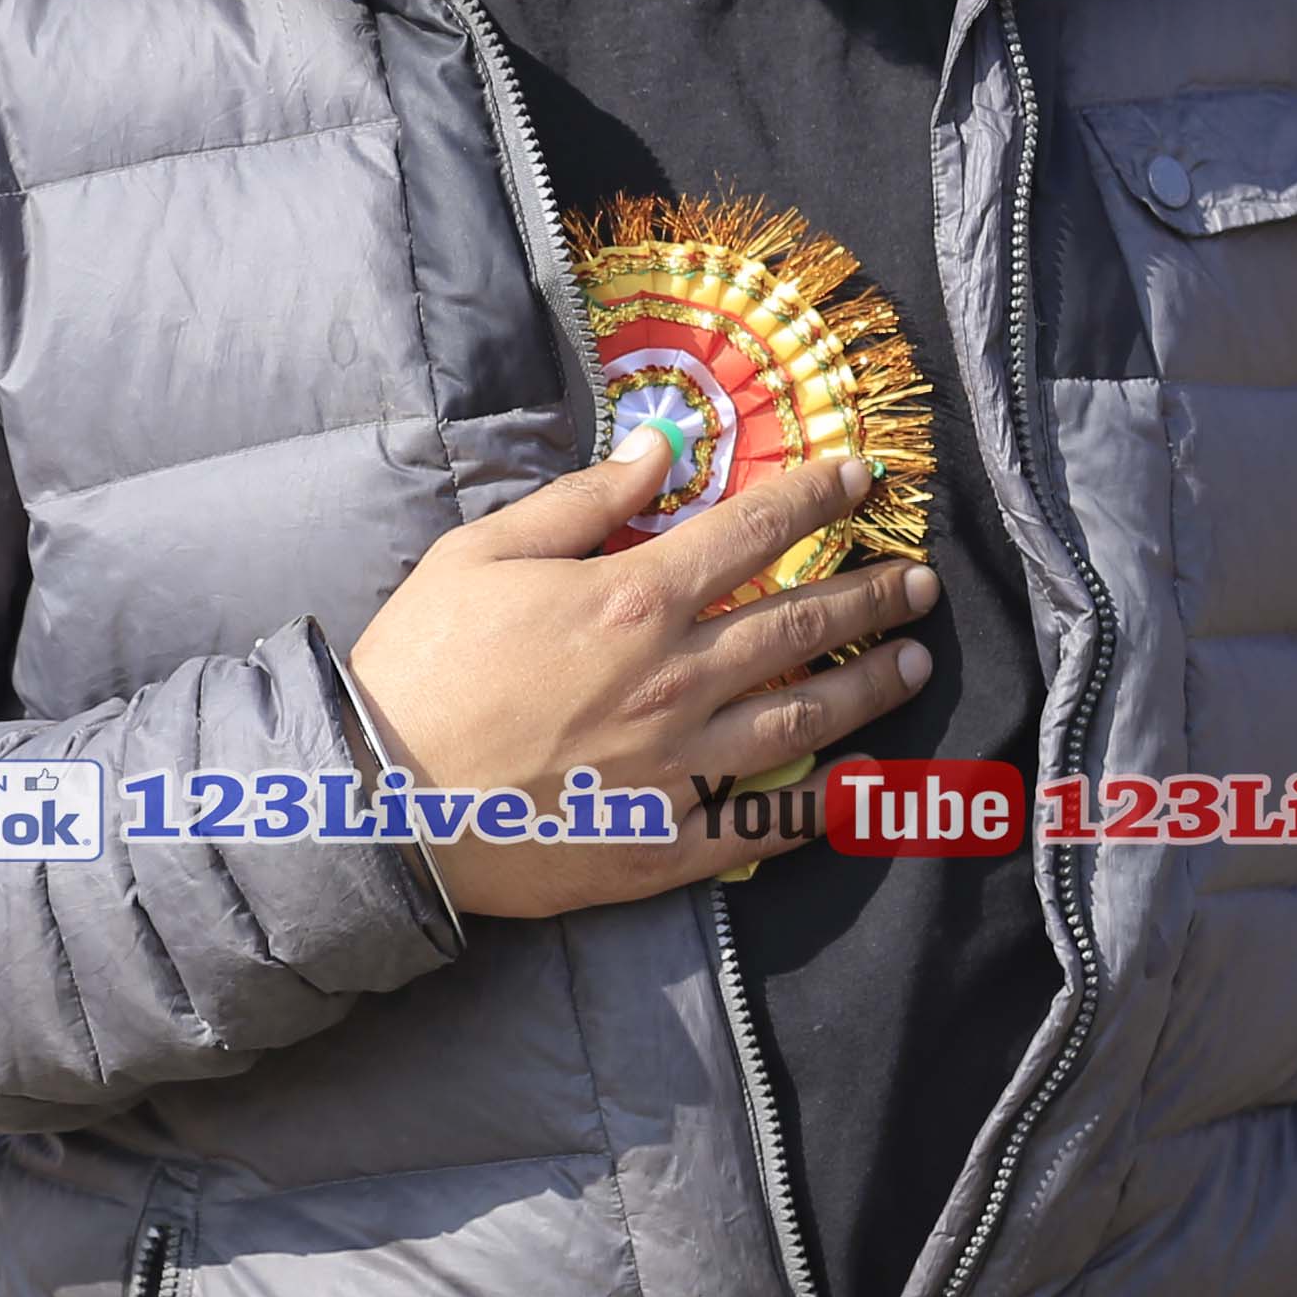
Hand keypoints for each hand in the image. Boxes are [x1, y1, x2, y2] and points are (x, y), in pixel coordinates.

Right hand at [339, 439, 939, 921]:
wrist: (375, 802)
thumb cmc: (418, 668)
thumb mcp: (480, 555)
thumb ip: (577, 501)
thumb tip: (656, 454)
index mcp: (634, 599)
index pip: (754, 532)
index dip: (818, 497)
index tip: (862, 478)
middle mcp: (674, 679)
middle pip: (800, 626)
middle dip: (871, 596)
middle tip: (921, 582)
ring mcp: (677, 765)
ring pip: (803, 718)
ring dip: (869, 688)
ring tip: (914, 664)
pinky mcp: (662, 841)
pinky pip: (761, 824)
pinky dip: (818, 805)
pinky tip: (857, 785)